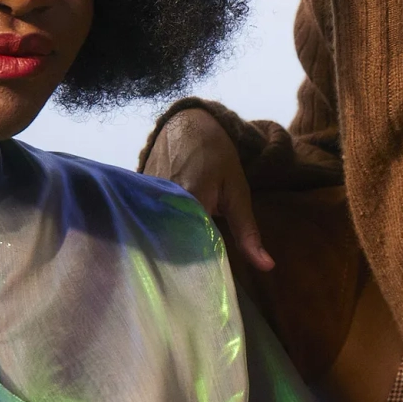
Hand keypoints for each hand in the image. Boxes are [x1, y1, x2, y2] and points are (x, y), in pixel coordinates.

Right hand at [156, 108, 271, 270]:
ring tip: (179, 255)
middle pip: (169, 247)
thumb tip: (267, 266)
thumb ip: (248, 232)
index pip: (191, 250)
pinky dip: (156, 232)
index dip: (200, 266)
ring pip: (155, 237)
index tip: (208, 277)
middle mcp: (161, 202)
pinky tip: (166, 236)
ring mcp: (144, 199)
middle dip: (182, 260)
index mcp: (190, 202)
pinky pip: (144, 224)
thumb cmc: (218, 157)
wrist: (188, 124)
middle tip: (193, 272)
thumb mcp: (238, 193)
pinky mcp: (134, 197)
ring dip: (168, 246)